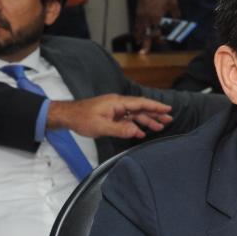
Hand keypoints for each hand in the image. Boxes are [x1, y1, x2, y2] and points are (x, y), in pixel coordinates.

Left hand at [47, 94, 173, 138]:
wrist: (68, 116)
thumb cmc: (82, 119)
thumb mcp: (101, 126)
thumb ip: (120, 129)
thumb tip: (137, 131)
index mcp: (117, 103)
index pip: (140, 104)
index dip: (155, 106)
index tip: (167, 109)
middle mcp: (118, 104)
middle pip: (141, 108)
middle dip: (155, 113)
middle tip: (169, 119)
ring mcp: (115, 110)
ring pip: (135, 114)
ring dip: (147, 120)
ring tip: (160, 127)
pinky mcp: (112, 116)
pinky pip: (127, 120)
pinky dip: (135, 125)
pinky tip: (141, 132)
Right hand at [134, 0, 180, 53]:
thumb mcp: (173, 3)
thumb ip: (176, 15)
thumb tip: (178, 23)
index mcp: (156, 16)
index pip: (157, 32)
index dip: (160, 38)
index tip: (164, 40)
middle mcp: (147, 17)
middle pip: (146, 34)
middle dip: (145, 44)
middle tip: (144, 53)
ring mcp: (141, 15)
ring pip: (139, 31)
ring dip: (140, 39)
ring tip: (140, 48)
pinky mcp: (137, 13)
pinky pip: (136, 25)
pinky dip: (136, 32)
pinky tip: (137, 37)